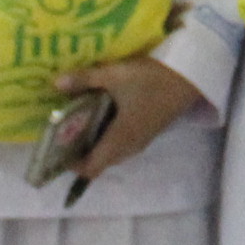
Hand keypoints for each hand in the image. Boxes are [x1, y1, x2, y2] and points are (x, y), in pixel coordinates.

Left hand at [56, 55, 205, 181]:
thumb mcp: (115, 75)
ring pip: (111, 151)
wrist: (190, 76)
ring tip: (79, 117)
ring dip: (94, 140)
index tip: (56, 145)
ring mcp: (141, 139)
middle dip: (79, 149)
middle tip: (63, 126)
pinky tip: (102, 109)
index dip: (71, 163)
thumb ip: (84, 79)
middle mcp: (129, 146)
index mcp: (119, 140)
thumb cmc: (152, 79)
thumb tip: (54, 83)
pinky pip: (122, 141)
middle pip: (99, 161)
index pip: (91, 169)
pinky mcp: (148, 130)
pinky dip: (107, 133)